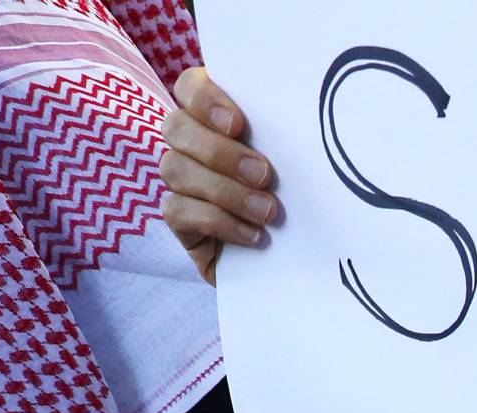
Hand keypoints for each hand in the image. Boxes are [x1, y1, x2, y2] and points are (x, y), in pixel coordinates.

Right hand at [160, 68, 278, 283]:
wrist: (299, 261)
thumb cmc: (299, 201)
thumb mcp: (296, 163)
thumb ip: (284, 133)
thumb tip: (302, 104)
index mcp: (215, 117)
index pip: (189, 87)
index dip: (205, 100)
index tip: (238, 124)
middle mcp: (189, 144)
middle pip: (176, 127)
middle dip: (220, 152)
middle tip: (264, 175)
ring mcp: (181, 183)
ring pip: (175, 169)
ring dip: (225, 191)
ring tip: (266, 212)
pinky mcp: (181, 222)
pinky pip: (178, 212)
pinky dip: (218, 221)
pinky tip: (252, 236)